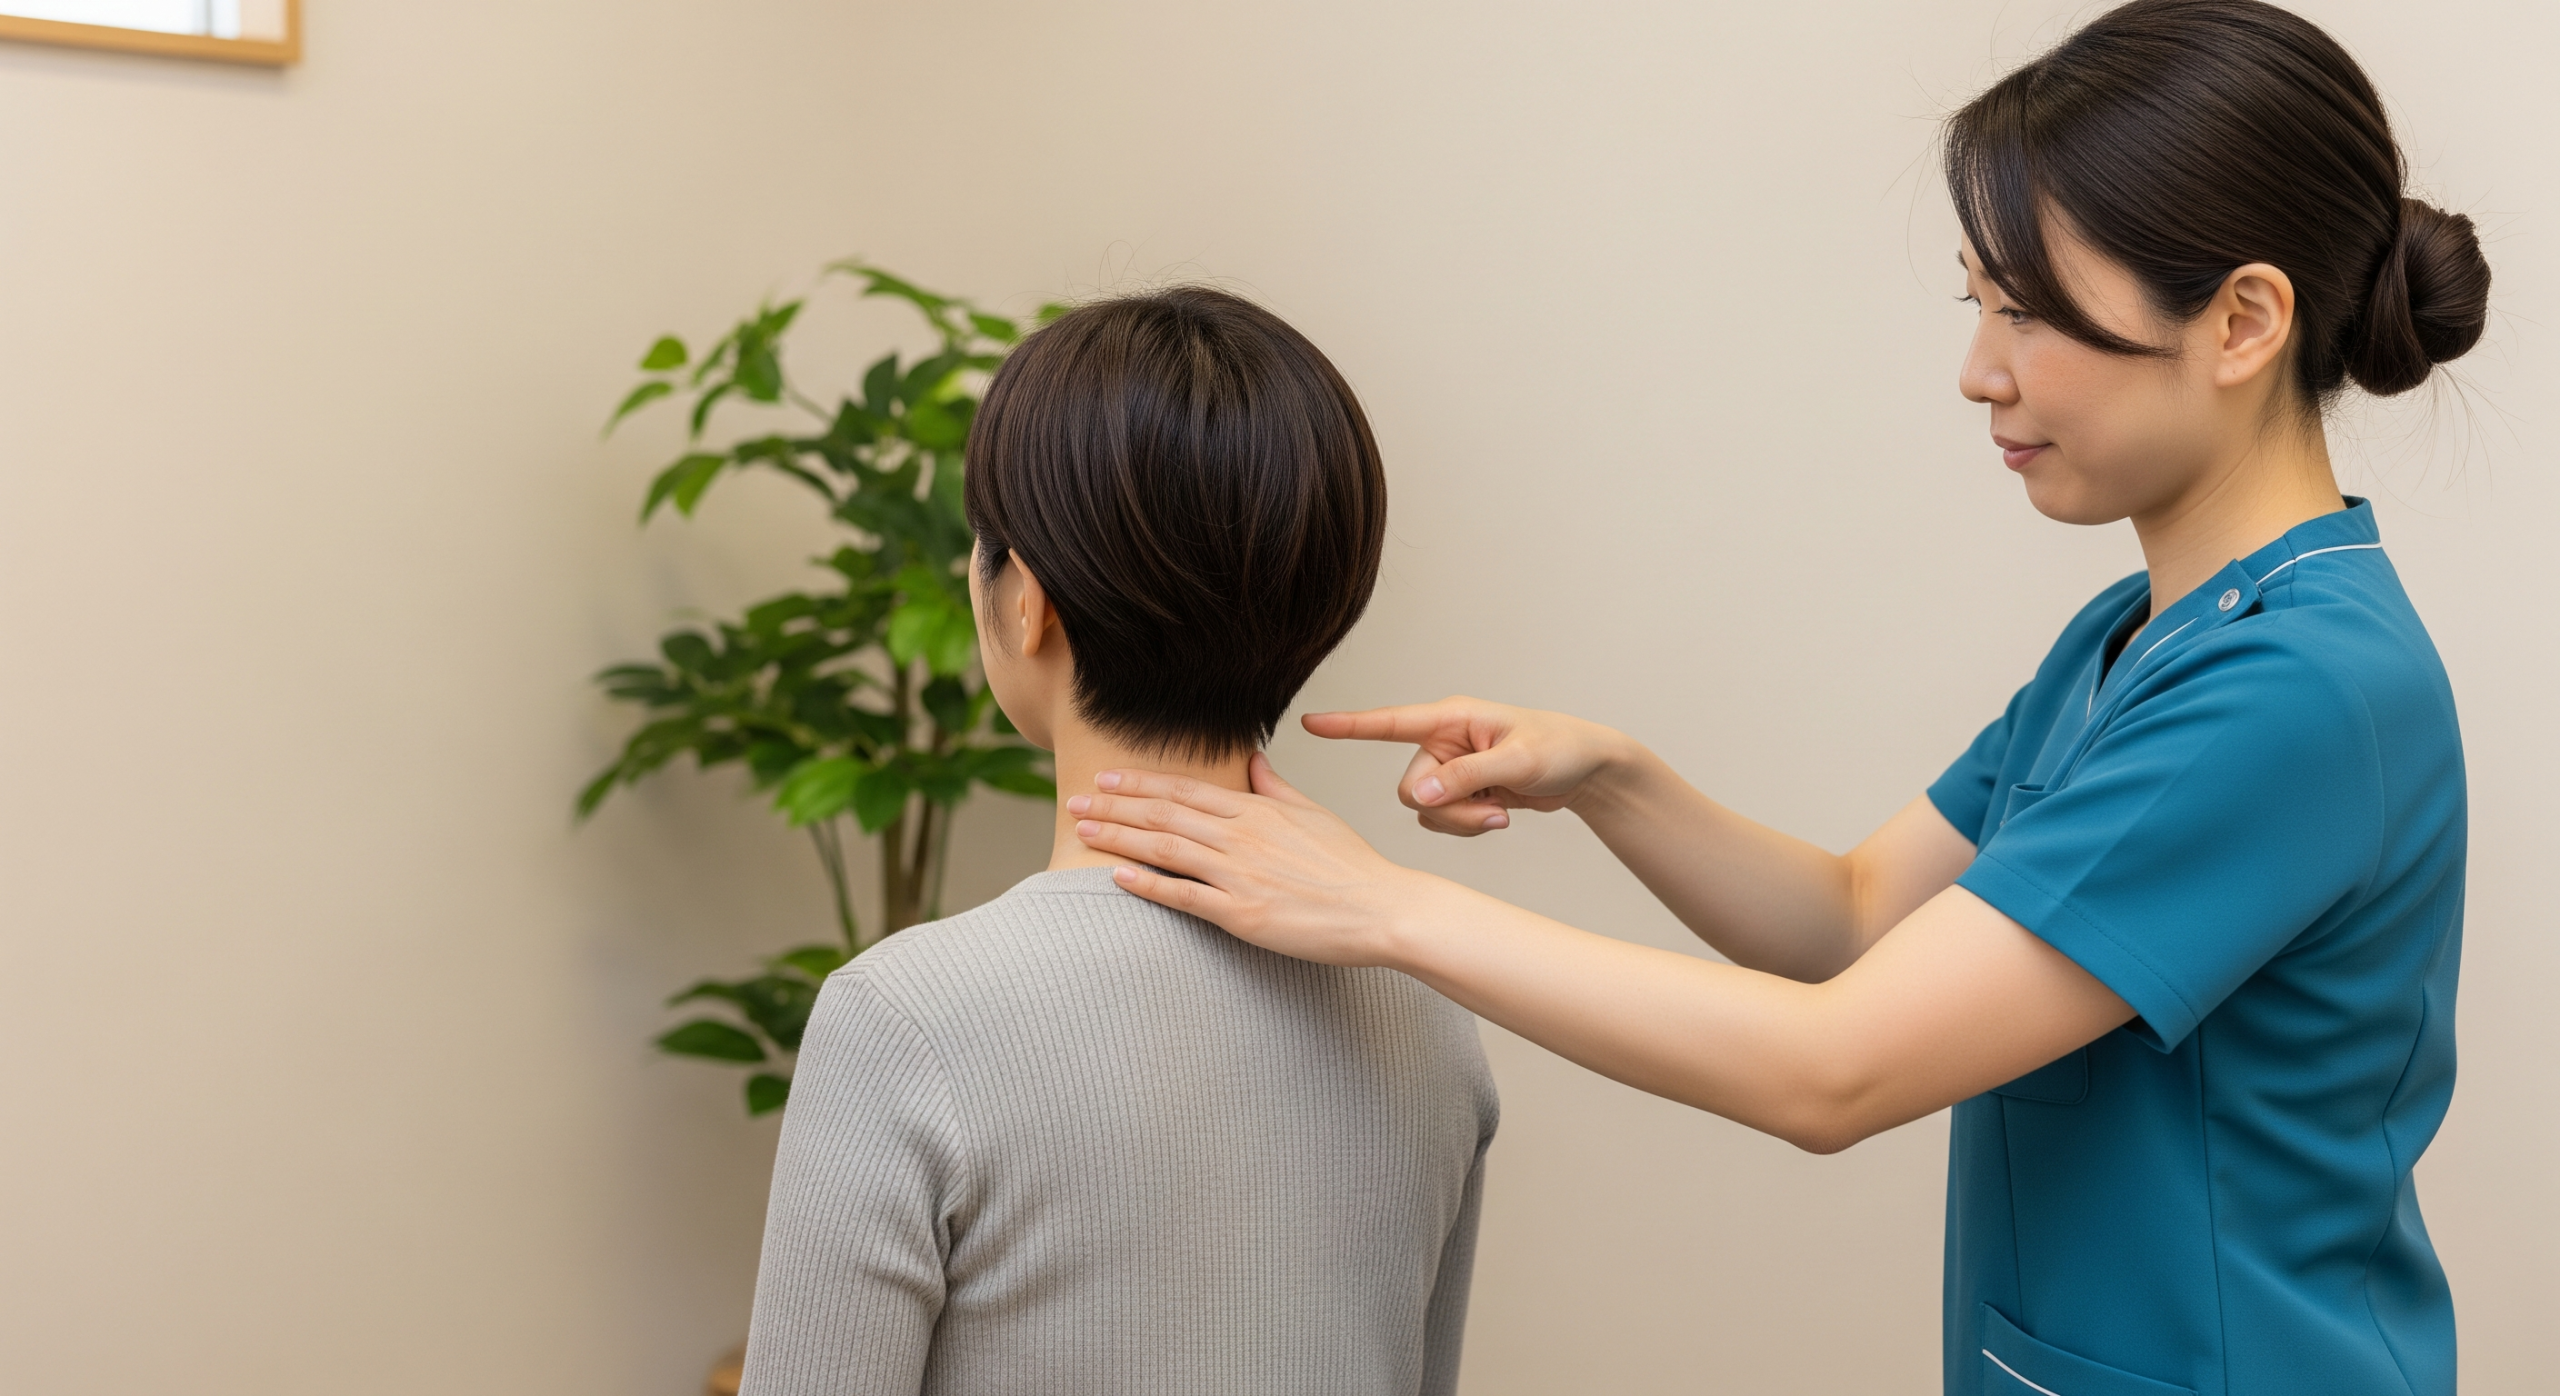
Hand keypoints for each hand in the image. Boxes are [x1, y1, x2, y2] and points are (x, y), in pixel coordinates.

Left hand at [1067, 754, 1451, 967]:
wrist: (1381, 908)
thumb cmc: (1351, 865)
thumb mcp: (1313, 813)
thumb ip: (1274, 788)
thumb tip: (1251, 759)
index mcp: (1258, 811)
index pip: (1186, 790)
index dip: (1141, 783)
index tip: (1107, 778)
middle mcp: (1243, 836)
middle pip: (1164, 814)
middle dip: (1115, 805)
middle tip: (1075, 799)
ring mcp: (1240, 874)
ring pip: (1165, 848)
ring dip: (1119, 837)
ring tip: (1082, 829)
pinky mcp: (1243, 914)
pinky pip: (1184, 896)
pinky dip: (1147, 885)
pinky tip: (1116, 876)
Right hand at [1300, 696, 1632, 835]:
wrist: (1586, 770)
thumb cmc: (1559, 747)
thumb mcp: (1517, 760)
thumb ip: (1465, 776)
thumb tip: (1418, 796)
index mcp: (1451, 719)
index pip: (1389, 722)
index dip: (1348, 726)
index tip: (1310, 724)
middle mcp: (1443, 742)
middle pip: (1411, 788)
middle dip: (1449, 809)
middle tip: (1492, 810)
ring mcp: (1450, 770)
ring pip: (1426, 811)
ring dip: (1462, 822)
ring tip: (1501, 812)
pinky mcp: (1460, 793)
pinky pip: (1443, 821)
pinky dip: (1469, 827)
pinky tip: (1499, 815)